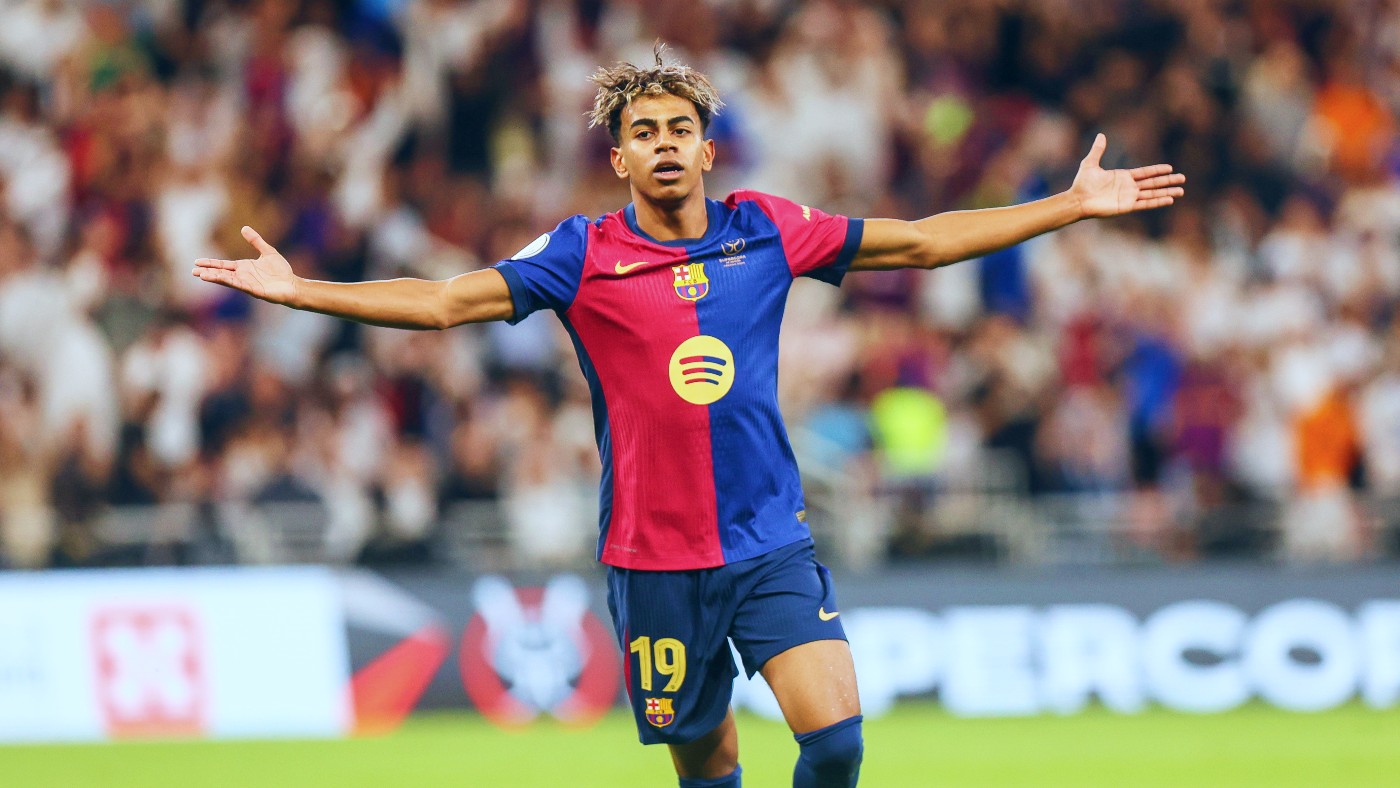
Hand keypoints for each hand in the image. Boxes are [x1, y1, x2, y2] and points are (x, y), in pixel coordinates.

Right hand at [191, 226, 298, 304]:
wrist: (293, 285)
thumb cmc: (282, 271)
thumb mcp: (268, 251)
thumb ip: (256, 241)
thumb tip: (243, 228)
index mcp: (244, 267)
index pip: (223, 265)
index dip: (210, 263)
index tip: (197, 262)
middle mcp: (243, 276)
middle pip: (221, 273)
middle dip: (207, 272)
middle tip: (193, 271)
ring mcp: (247, 283)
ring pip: (227, 280)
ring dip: (214, 277)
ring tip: (201, 275)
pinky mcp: (253, 290)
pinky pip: (238, 284)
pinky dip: (228, 281)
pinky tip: (218, 279)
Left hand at [1070, 134, 1184, 217]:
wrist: (1077, 200)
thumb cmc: (1082, 183)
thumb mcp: (1090, 163)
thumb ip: (1098, 150)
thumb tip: (1101, 135)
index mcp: (1123, 177)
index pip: (1145, 173)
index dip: (1157, 170)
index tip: (1170, 168)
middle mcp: (1128, 187)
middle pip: (1153, 183)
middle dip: (1168, 181)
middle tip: (1182, 178)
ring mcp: (1128, 197)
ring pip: (1152, 194)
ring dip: (1167, 192)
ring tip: (1181, 191)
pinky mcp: (1126, 206)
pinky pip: (1145, 203)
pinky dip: (1157, 201)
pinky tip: (1169, 199)